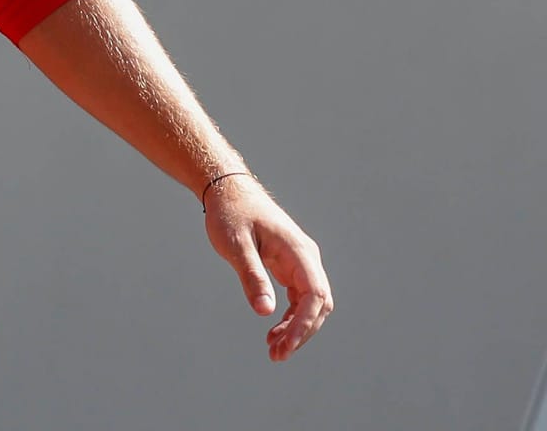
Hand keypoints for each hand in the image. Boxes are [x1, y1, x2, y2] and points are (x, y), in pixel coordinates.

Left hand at [203, 174, 332, 360]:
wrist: (229, 191)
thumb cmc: (231, 214)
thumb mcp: (236, 245)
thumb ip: (252, 276)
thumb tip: (265, 312)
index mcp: (298, 251)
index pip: (314, 295)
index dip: (304, 324)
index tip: (286, 345)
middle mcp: (306, 258)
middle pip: (318, 304)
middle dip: (301, 332)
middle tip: (276, 355)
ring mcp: (300, 263)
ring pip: (309, 305)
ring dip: (296, 329)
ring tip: (274, 350)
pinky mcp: (290, 267)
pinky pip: (298, 299)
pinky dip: (289, 318)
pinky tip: (274, 332)